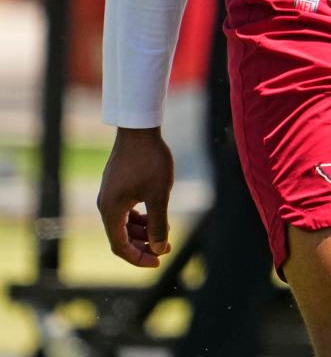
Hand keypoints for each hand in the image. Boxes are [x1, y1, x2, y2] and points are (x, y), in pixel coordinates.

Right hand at [97, 127, 174, 267]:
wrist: (139, 127)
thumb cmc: (150, 160)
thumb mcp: (159, 195)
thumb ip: (158, 224)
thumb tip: (159, 249)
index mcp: (111, 211)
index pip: (120, 247)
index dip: (138, 258)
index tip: (158, 261)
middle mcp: (105, 204)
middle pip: (121, 236)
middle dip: (144, 244)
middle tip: (166, 247)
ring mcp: (109, 193)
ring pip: (124, 222)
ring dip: (142, 230)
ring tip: (164, 229)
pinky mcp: (115, 183)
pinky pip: (124, 209)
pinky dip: (139, 216)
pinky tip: (155, 213)